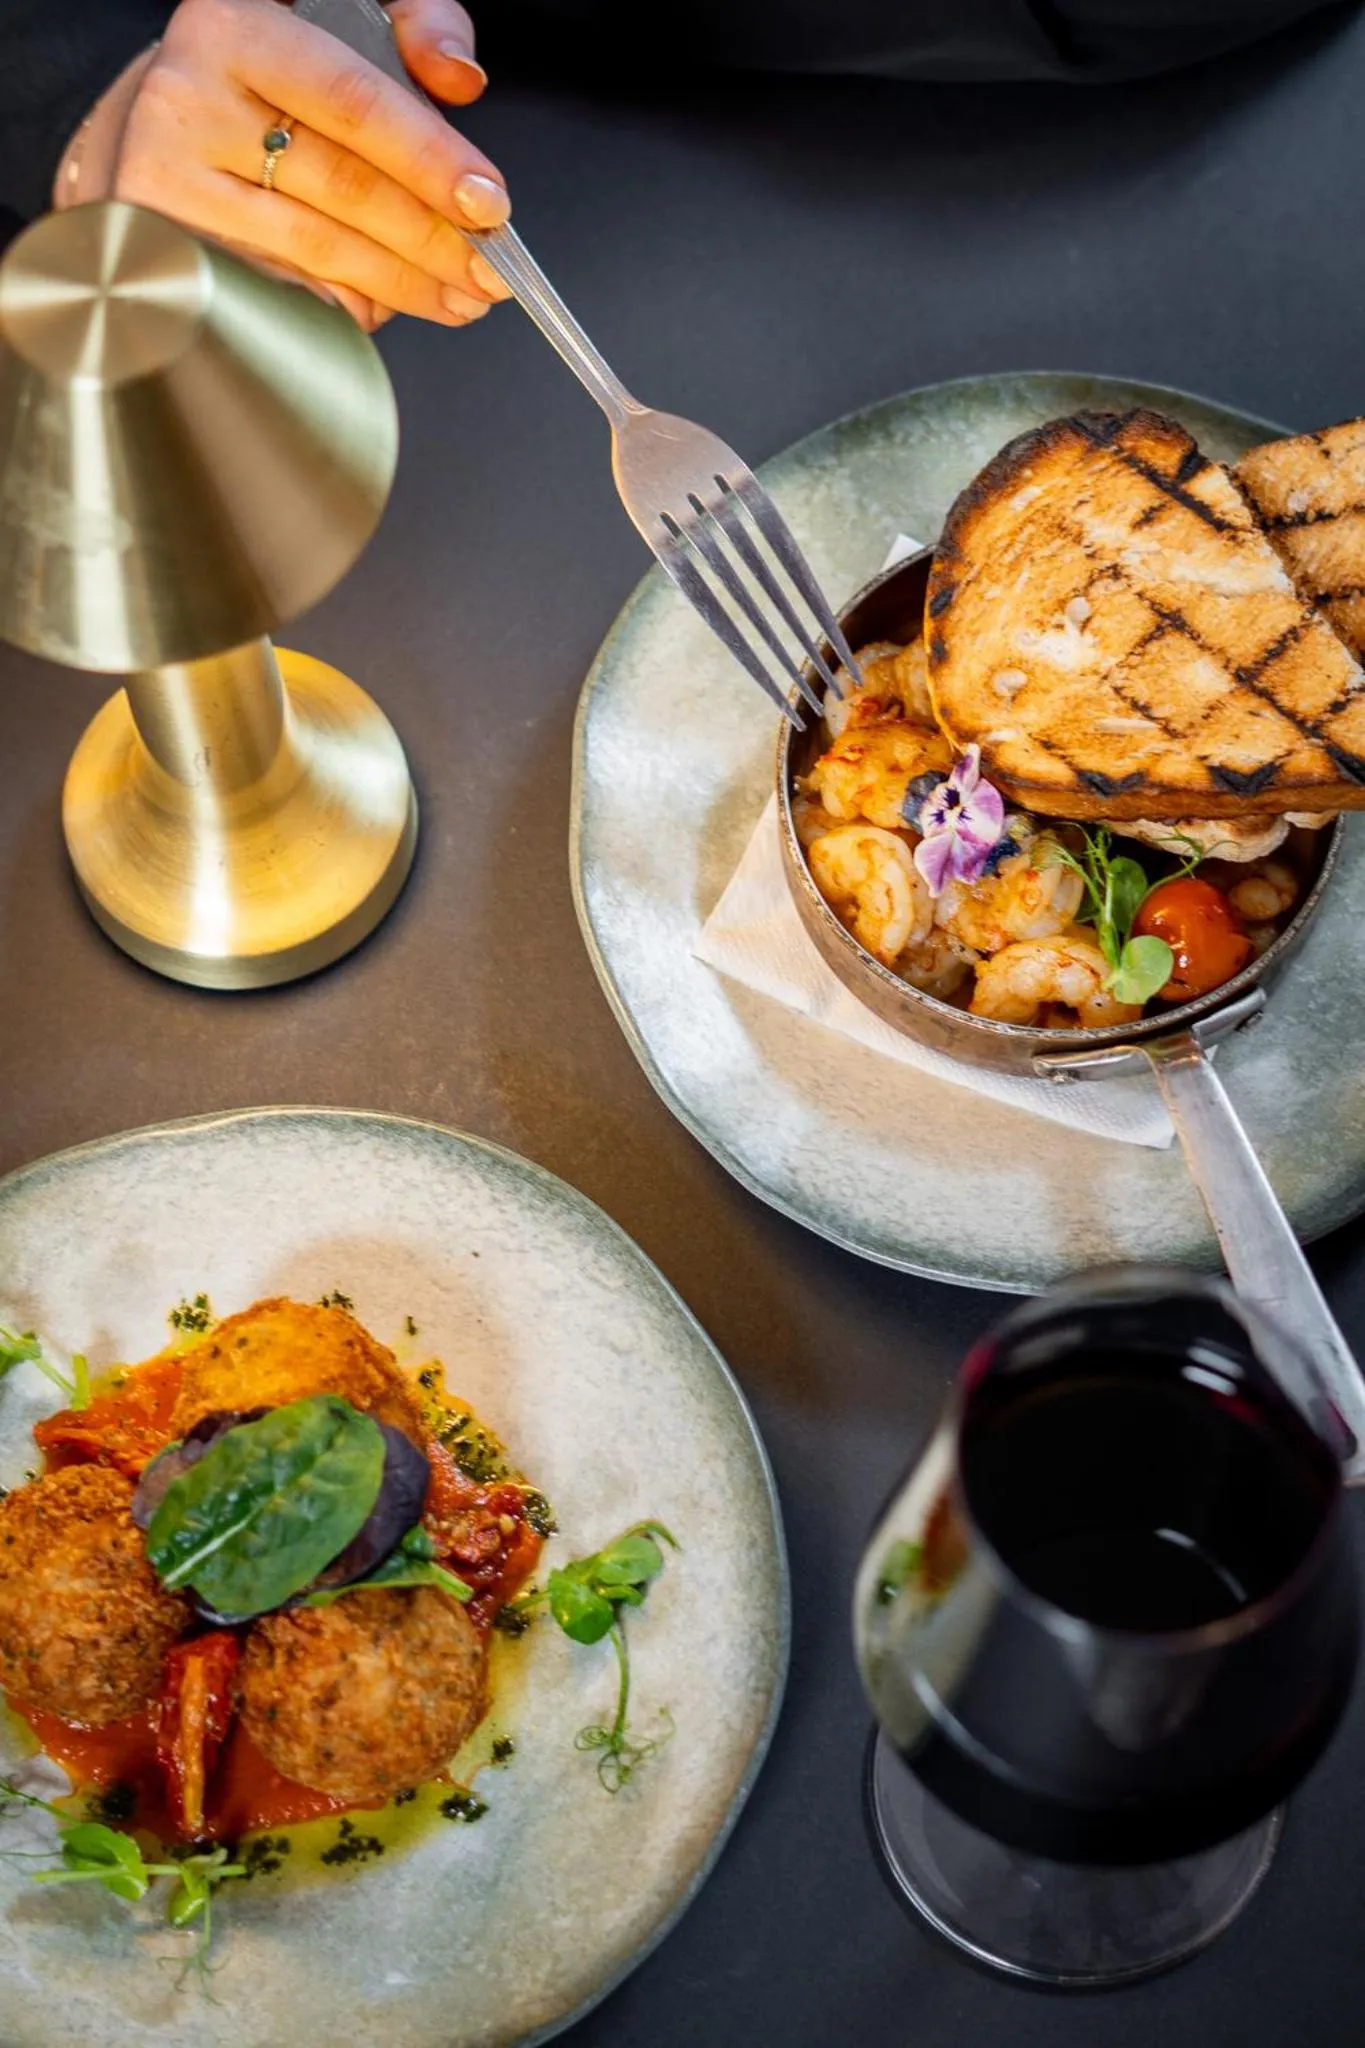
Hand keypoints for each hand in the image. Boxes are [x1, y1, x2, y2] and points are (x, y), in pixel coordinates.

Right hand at [58, 0, 511, 330]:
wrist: (150, 122)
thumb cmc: (255, 76)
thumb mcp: (333, 16)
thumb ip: (412, 24)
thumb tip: (460, 79)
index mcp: (236, 31)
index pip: (355, 104)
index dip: (431, 161)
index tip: (488, 205)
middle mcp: (190, 101)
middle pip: (344, 189)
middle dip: (432, 241)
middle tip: (488, 272)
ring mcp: (170, 181)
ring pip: (316, 250)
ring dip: (402, 285)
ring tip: (457, 296)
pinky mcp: (167, 246)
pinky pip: (282, 290)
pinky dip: (346, 303)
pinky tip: (386, 304)